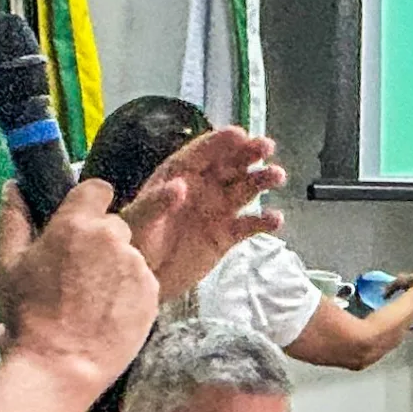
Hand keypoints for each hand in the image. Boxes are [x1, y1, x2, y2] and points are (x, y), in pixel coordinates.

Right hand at [0, 180, 159, 394]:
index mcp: (76, 223)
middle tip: (80, 271)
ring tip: (92, 299)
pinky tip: (108, 313)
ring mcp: (137, 265)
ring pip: (130, 254)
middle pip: (115, 224)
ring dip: (116, 267)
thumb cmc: (28, 315)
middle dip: (101, 240)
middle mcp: (113, 237)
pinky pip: (142, 281)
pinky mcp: (153, 293)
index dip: (89, 203)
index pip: (97, 189)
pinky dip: (129, 292)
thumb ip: (13, 218)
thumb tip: (14, 184)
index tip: (81, 222)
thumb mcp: (8, 265)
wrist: (61, 365)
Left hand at [119, 128, 287, 299]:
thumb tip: (179, 186)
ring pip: (245, 189)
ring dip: (262, 180)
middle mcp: (203, 187)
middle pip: (230, 164)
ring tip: (276, 176)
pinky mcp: (227, 235)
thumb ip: (156, 203)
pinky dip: (263, 221)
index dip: (220, 142)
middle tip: (266, 146)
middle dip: (248, 153)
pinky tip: (275, 220)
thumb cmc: (136, 242)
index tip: (239, 134)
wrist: (145, 277)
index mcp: (179, 175)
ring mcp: (217, 210)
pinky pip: (249, 225)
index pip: (201, 153)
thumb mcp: (139, 221)